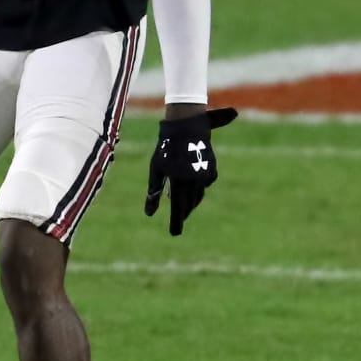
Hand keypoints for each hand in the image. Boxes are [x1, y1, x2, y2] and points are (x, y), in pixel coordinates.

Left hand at [144, 107, 236, 236]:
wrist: (186, 126)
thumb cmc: (165, 147)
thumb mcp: (156, 169)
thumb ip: (153, 191)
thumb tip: (149, 214)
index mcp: (179, 181)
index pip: (178, 208)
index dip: (176, 222)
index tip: (174, 234)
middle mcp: (194, 180)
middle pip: (189, 204)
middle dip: (183, 213)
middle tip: (177, 223)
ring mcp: (205, 174)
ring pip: (199, 195)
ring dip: (191, 203)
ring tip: (185, 209)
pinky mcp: (212, 168)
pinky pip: (205, 184)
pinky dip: (198, 188)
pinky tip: (193, 187)